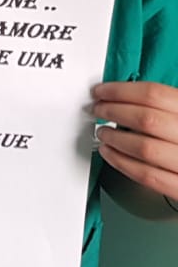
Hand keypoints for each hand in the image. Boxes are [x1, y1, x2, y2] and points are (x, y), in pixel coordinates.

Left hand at [93, 81, 177, 203]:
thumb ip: (166, 107)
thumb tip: (126, 95)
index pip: (155, 94)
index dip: (121, 91)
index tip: (102, 92)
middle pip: (146, 119)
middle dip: (113, 112)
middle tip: (99, 110)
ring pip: (144, 148)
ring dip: (115, 138)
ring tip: (103, 133)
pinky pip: (147, 176)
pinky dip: (122, 163)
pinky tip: (110, 154)